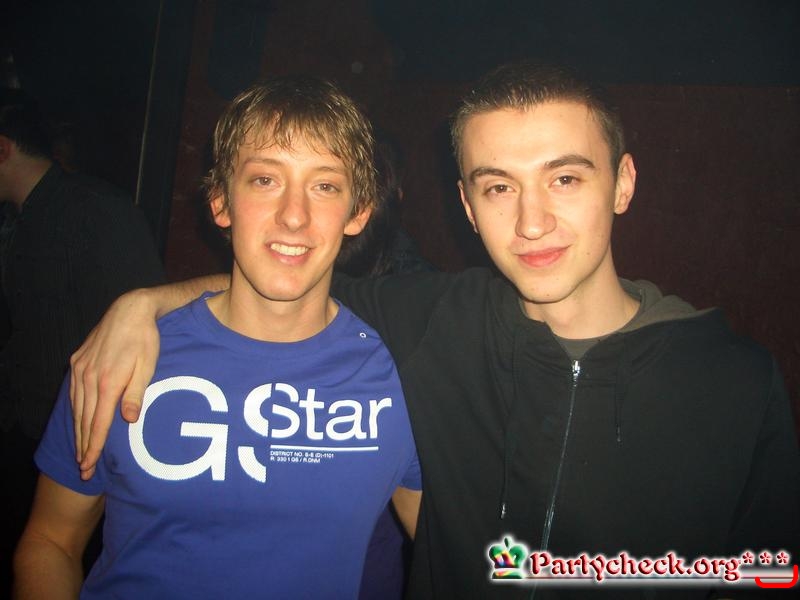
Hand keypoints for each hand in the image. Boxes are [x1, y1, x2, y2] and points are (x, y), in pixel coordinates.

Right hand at [70, 288, 159, 479]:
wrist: (129, 310)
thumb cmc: (145, 339)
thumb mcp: (147, 366)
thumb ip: (135, 394)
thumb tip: (128, 420)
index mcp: (108, 381)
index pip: (98, 422)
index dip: (94, 447)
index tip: (89, 465)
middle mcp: (89, 377)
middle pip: (84, 420)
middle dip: (84, 447)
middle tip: (84, 470)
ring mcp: (80, 369)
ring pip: (77, 408)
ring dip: (78, 432)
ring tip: (81, 452)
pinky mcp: (77, 362)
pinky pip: (74, 393)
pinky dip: (76, 412)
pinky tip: (79, 422)